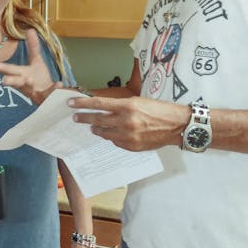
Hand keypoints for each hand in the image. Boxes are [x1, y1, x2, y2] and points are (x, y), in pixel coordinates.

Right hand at [0, 29, 59, 104]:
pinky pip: (50, 93)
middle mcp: (25, 83)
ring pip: (30, 89)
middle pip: (16, 82)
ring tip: (29, 80)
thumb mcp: (36, 60)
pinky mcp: (46, 96)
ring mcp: (35, 91)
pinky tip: (59, 84)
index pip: (12, 70)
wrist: (46, 94)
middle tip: (4, 81)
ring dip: (28, 84)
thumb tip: (30, 29)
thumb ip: (33, 46)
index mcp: (21, 74)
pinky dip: (54, 89)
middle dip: (10, 80)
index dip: (4, 69)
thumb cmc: (38, 77)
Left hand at [68, 95, 189, 150]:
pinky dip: (112, 137)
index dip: (83, 103)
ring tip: (93, 127)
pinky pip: (115, 142)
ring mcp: (128, 135)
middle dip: (84, 118)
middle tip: (76, 118)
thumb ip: (120, 106)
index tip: (71, 103)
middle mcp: (125, 121)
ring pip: (104, 133)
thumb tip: (103, 108)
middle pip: (97, 119)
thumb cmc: (159, 110)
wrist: (177, 125)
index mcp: (127, 106)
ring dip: (97, 129)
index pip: (99, 103)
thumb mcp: (138, 101)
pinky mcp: (132, 146)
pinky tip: (112, 134)